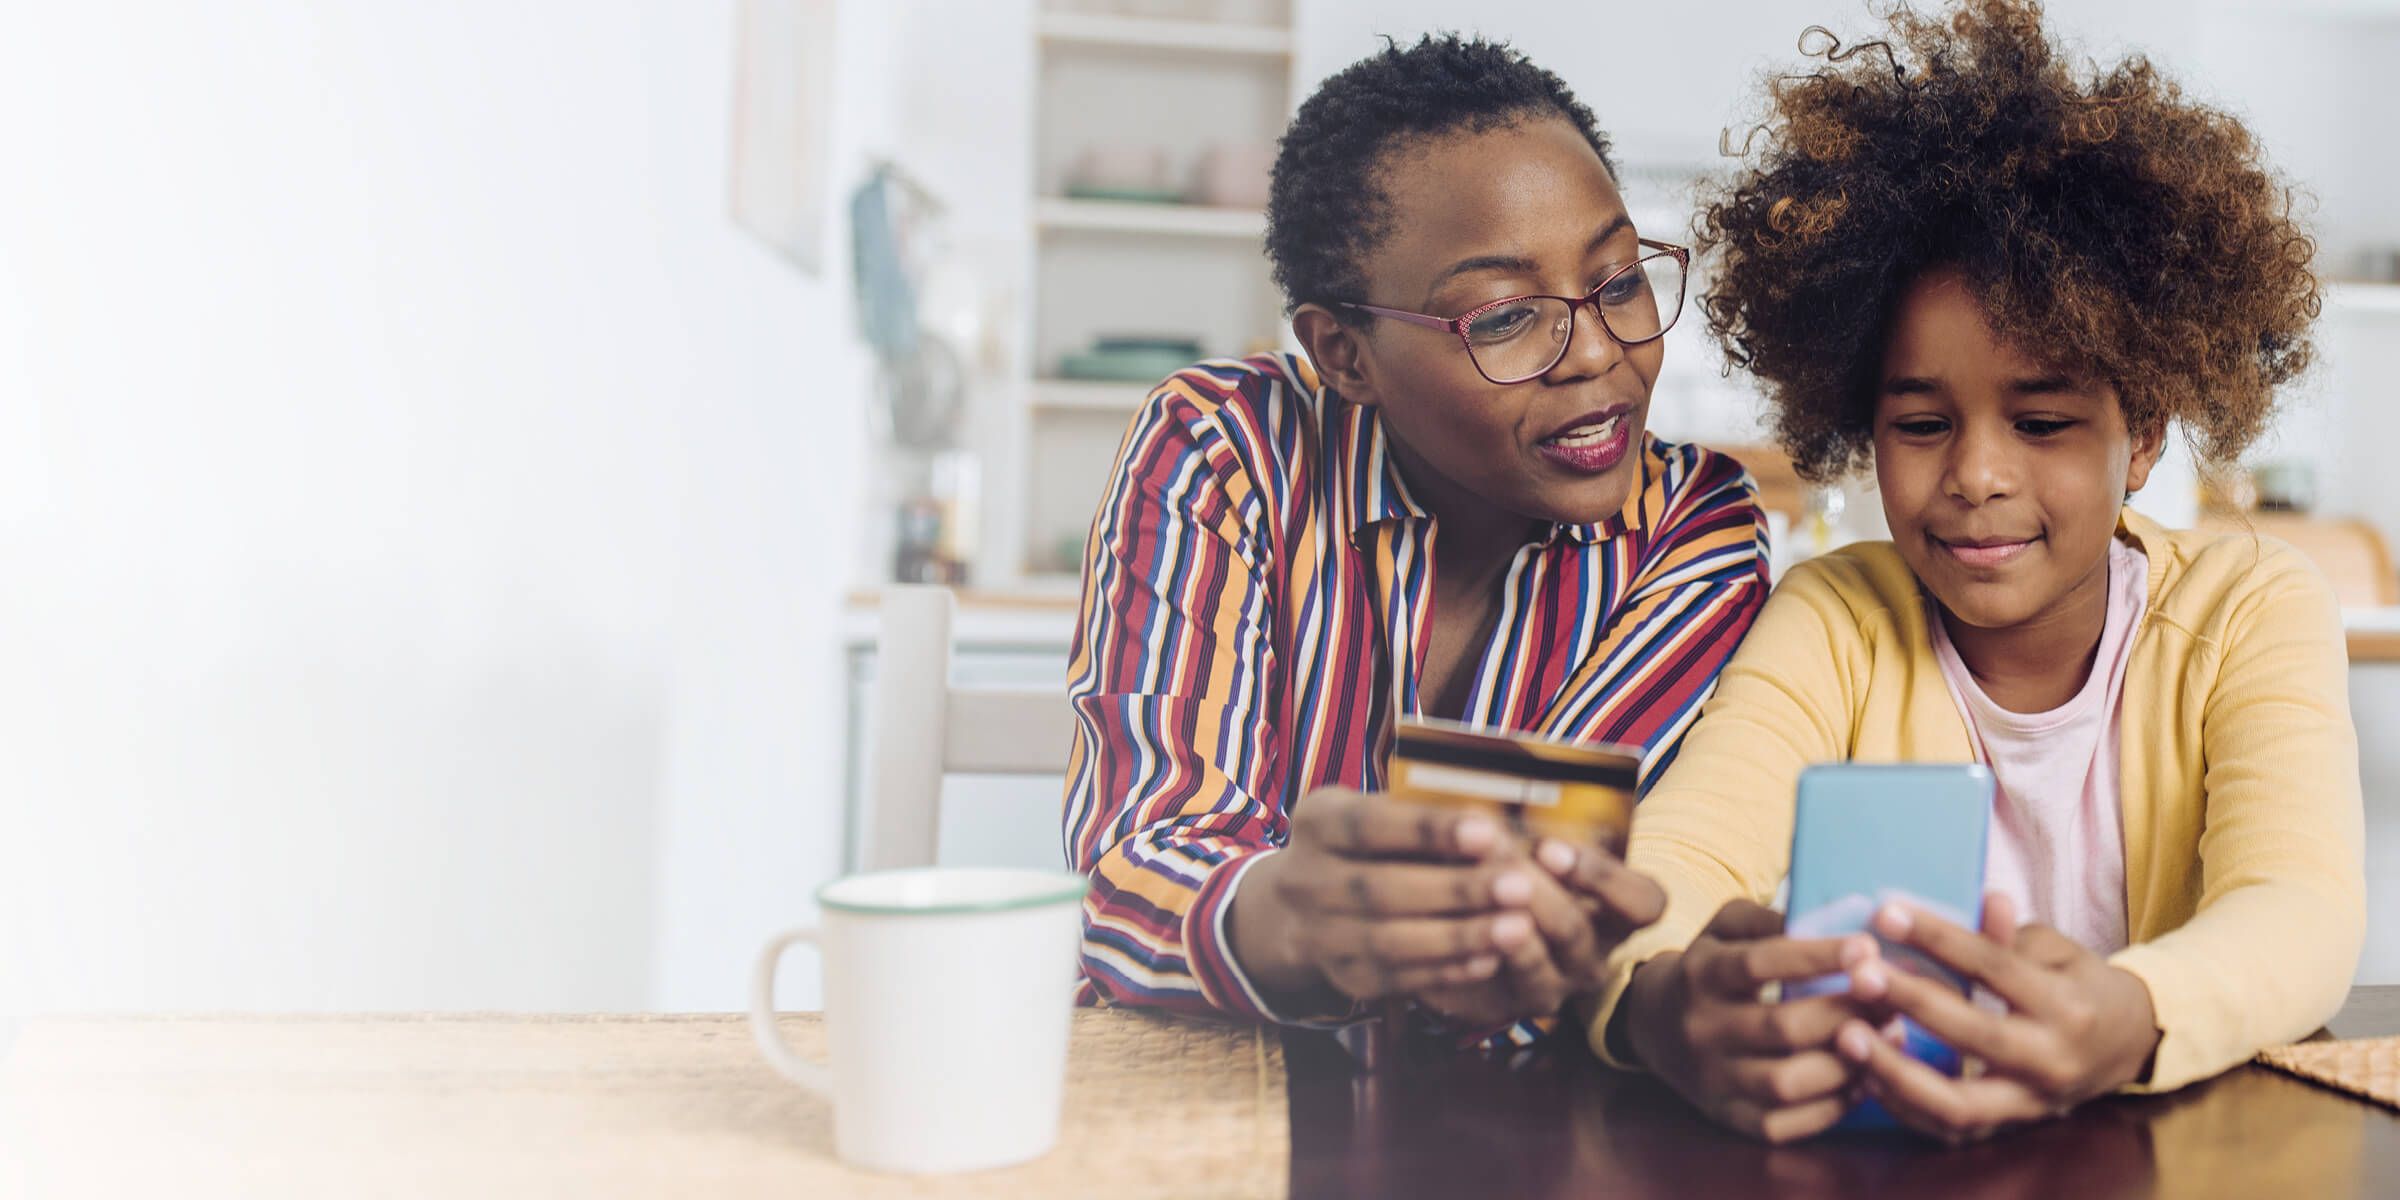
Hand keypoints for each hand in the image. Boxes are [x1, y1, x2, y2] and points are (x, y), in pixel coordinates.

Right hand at [1228, 787, 1543, 1014]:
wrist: (1295, 907)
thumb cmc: (1359, 846)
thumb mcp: (1370, 814)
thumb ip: (1417, 819)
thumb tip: (1492, 826)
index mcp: (1316, 823)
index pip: (1369, 825)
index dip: (1427, 831)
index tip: (1487, 832)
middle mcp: (1305, 879)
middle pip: (1382, 889)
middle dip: (1456, 890)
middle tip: (1520, 886)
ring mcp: (1319, 934)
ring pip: (1390, 941)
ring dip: (1459, 937)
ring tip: (1518, 929)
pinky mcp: (1342, 976)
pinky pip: (1397, 979)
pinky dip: (1446, 971)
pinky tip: (1491, 960)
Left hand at [1408, 837, 1663, 1027]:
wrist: (1471, 931)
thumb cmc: (1516, 874)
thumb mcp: (1537, 848)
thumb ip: (1538, 830)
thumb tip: (1505, 794)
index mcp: (1618, 913)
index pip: (1643, 902)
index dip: (1602, 876)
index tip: (1549, 847)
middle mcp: (1594, 954)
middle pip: (1576, 927)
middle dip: (1531, 888)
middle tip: (1490, 854)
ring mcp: (1557, 985)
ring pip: (1539, 956)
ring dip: (1503, 918)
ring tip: (1473, 885)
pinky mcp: (1514, 1005)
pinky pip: (1500, 981)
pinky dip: (1481, 948)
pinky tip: (1459, 923)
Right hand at [1616, 899, 1881, 1142]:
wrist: (1651, 1023)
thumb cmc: (1709, 966)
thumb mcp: (1724, 927)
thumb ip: (1767, 918)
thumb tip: (1825, 921)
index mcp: (1702, 973)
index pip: (1759, 963)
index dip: (1815, 956)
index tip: (1866, 947)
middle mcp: (1702, 1028)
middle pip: (1783, 1027)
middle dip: (1847, 1013)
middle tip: (1891, 997)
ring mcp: (1712, 1078)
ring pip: (1786, 1083)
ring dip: (1847, 1064)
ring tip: (1887, 1040)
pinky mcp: (1726, 1115)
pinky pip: (1783, 1125)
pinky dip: (1830, 1107)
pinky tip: (1863, 1081)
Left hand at [1836, 893, 2161, 1142]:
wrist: (2127, 1045)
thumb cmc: (2077, 985)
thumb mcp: (2056, 950)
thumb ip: (2011, 935)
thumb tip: (1985, 900)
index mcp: (2066, 1005)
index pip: (1995, 966)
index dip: (1939, 938)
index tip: (1885, 912)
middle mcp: (2051, 1059)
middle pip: (1974, 1033)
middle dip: (1911, 1002)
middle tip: (1859, 974)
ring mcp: (2031, 1102)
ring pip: (1958, 1103)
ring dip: (1896, 1072)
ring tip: (1848, 1036)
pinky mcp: (2010, 1127)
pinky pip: (1950, 1130)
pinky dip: (1904, 1105)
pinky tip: (1865, 1074)